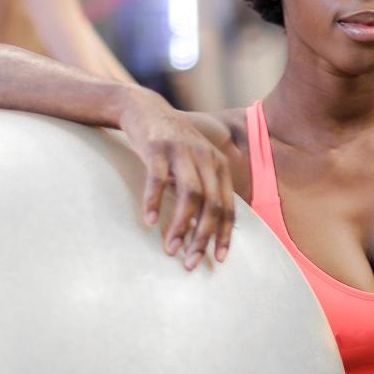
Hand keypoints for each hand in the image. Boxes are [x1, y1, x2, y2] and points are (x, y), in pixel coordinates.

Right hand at [119, 90, 234, 269]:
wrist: (145, 109)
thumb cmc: (171, 146)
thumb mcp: (194, 165)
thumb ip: (202, 192)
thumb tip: (203, 232)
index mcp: (219, 166)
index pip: (228, 207)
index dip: (225, 235)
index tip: (218, 260)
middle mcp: (206, 158)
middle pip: (211, 204)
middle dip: (203, 238)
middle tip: (190, 263)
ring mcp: (182, 151)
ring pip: (189, 195)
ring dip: (181, 226)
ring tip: (170, 249)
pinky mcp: (157, 147)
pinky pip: (157, 179)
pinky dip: (154, 202)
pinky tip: (150, 221)